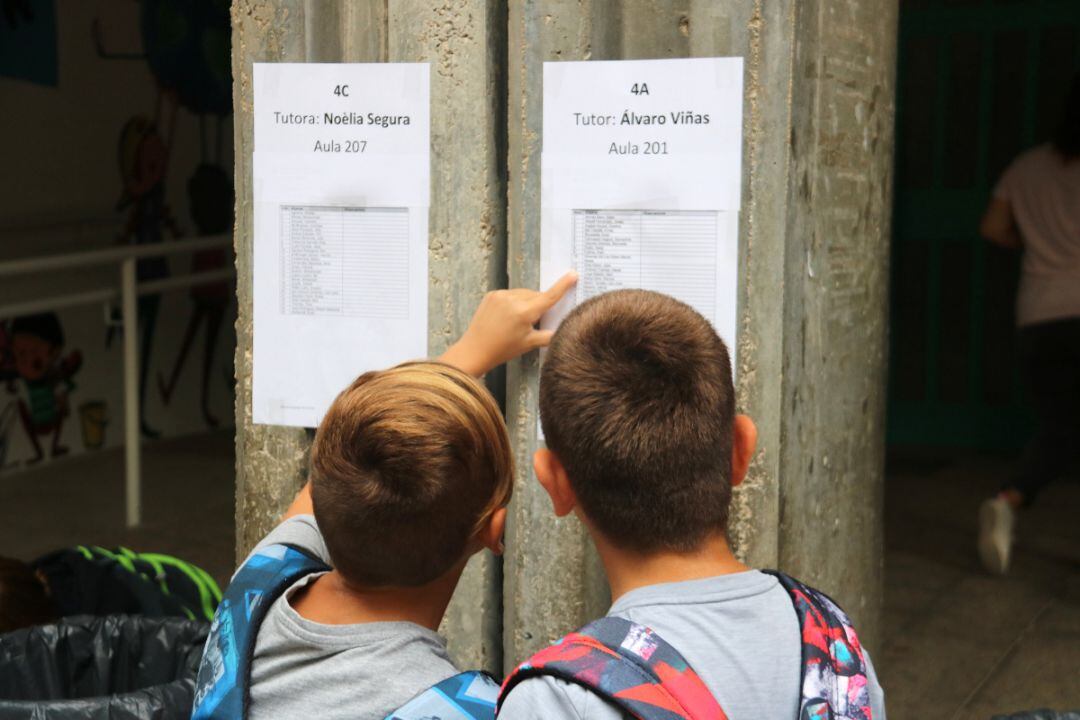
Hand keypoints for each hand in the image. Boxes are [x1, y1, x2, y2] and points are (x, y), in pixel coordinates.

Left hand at [440, 271, 577, 376]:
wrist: (475, 349)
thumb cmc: (503, 349)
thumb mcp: (530, 344)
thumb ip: (549, 335)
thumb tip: (563, 328)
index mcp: (524, 312)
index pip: (549, 296)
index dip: (563, 286)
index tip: (573, 274)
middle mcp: (513, 300)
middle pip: (536, 295)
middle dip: (539, 305)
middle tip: (533, 322)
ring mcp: (501, 295)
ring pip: (524, 293)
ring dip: (527, 302)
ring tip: (518, 321)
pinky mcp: (492, 294)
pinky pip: (511, 294)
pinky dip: (514, 301)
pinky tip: (508, 315)